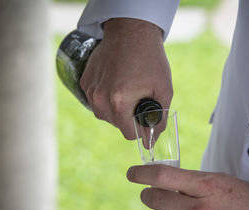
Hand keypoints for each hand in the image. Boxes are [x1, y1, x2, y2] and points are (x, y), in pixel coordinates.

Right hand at [80, 18, 172, 139]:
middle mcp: (99, 98)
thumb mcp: (164, 89)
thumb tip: (152, 139)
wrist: (131, 30)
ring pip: (104, 115)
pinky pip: (95, 101)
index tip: (146, 118)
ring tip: (127, 90)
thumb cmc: (150, 59)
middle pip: (116, 125)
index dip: (140, 130)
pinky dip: (106, 98)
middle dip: (129, 117)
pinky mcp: (84, 82)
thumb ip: (159, 118)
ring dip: (116, 110)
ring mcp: (90, 90)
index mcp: (119, 102)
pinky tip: (116, 84)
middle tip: (139, 97)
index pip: (128, 134)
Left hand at [127, 165, 248, 209]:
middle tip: (152, 197)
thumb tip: (163, 184)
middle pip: (155, 201)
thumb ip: (191, 183)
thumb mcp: (219, 181)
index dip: (141, 174)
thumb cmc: (246, 200)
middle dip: (149, 196)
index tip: (132, 174)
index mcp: (206, 186)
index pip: (163, 176)